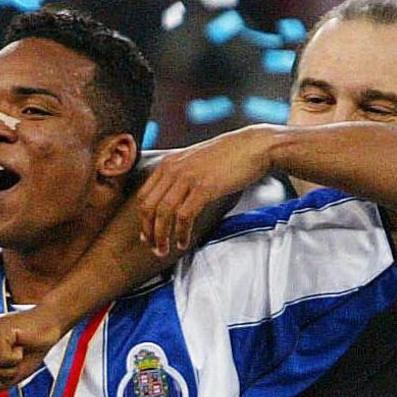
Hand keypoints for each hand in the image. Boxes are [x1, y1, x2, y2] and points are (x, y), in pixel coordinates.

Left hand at [137, 124, 276, 256]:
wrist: (255, 146)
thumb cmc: (230, 156)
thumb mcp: (195, 162)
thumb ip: (180, 176)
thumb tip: (172, 199)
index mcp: (168, 164)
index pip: (144, 196)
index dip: (142, 220)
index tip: (147, 235)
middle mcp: (173, 169)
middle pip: (148, 207)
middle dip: (149, 232)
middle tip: (154, 248)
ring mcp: (187, 178)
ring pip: (163, 213)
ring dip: (162, 236)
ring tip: (165, 250)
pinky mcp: (204, 187)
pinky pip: (184, 216)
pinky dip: (181, 233)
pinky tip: (183, 242)